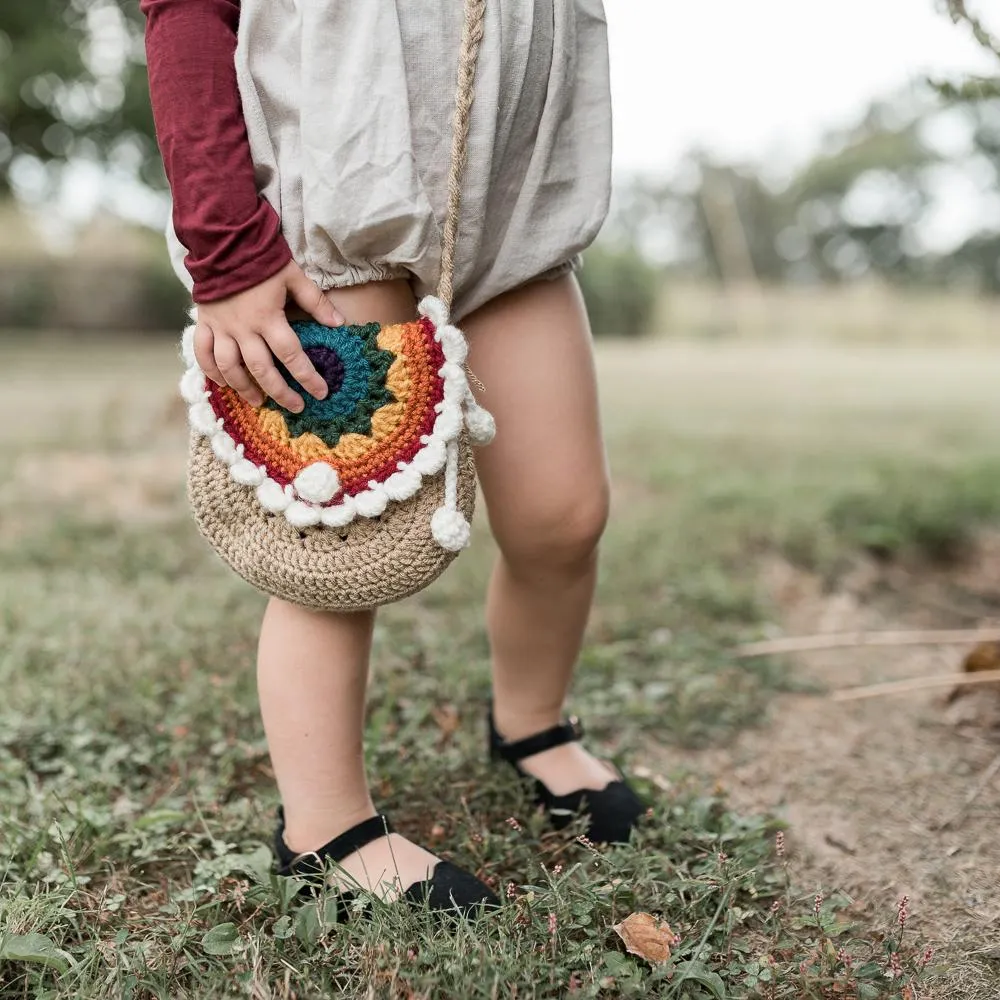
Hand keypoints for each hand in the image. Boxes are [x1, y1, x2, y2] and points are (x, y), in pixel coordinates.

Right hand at [194, 261, 344, 412]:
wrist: (223, 240)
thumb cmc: (262, 258)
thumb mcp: (294, 276)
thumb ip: (316, 302)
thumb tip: (339, 323)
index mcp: (268, 317)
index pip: (291, 355)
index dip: (307, 377)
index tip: (321, 393)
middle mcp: (243, 327)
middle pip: (261, 369)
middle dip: (280, 392)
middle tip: (296, 407)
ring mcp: (221, 327)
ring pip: (229, 367)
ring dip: (244, 388)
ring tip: (259, 401)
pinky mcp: (204, 323)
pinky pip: (203, 353)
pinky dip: (211, 371)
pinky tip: (223, 384)